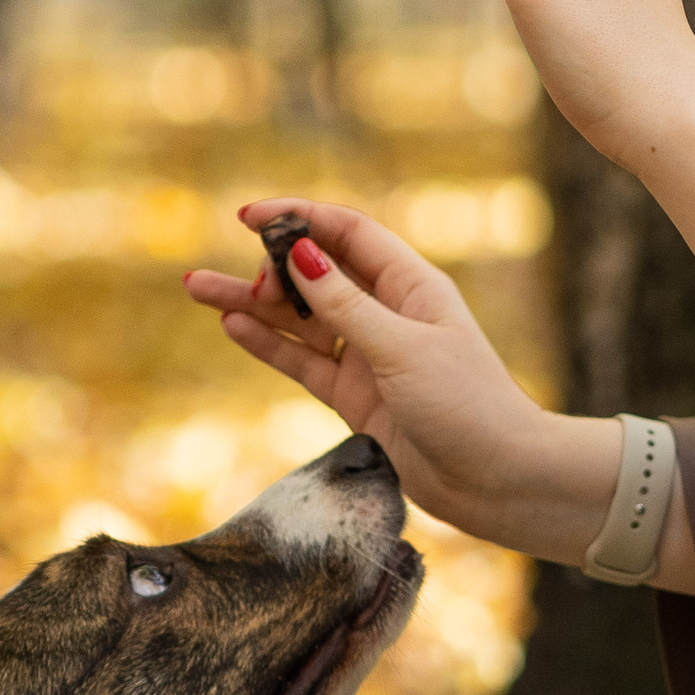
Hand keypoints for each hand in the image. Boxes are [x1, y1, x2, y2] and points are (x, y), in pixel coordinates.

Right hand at [184, 199, 650, 567]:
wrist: (498, 479)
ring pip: (300, 319)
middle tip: (253, 289)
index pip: (347, 233)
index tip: (248, 214)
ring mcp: (369, 356)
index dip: (300, 217)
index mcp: (411, 285)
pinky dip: (269, 344)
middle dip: (275, 269)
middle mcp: (388, 314)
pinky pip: (303, 361)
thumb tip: (300, 253)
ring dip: (254, 303)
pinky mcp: (356, 397)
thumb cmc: (467, 406)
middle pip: (317, 272)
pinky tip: (233, 326)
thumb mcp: (401, 349)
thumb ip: (345, 305)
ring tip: (196, 287)